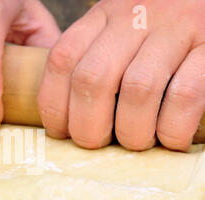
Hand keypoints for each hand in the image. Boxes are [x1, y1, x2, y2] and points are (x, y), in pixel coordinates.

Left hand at [38, 0, 204, 150]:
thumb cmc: (156, 36)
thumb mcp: (115, 36)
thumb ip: (91, 63)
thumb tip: (65, 122)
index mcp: (103, 17)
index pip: (61, 61)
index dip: (54, 107)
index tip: (63, 133)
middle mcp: (135, 18)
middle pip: (92, 79)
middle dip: (88, 128)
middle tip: (99, 144)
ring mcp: (176, 28)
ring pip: (137, 89)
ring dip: (132, 132)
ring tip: (137, 142)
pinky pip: (184, 95)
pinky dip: (173, 129)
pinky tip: (171, 139)